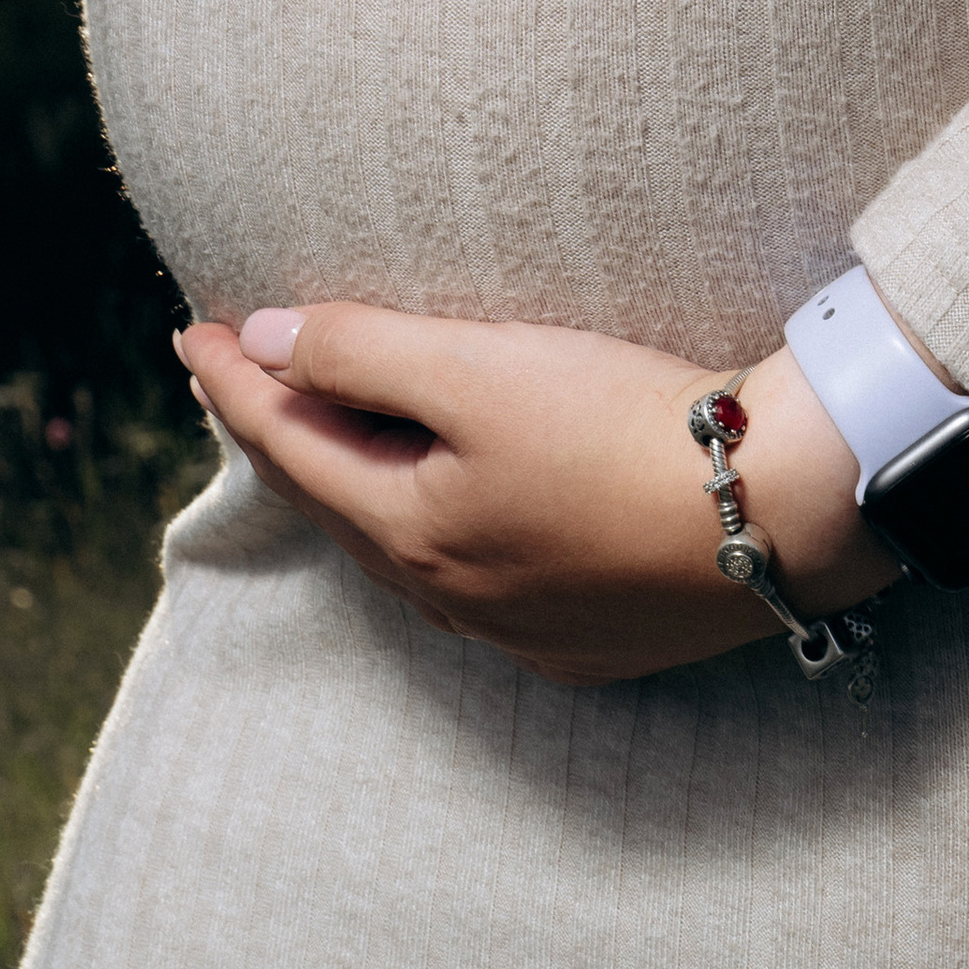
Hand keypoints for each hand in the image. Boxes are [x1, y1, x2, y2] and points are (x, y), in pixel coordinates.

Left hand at [175, 305, 900, 687]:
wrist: (779, 509)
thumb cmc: (623, 428)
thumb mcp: (481, 368)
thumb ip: (362, 351)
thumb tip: (262, 339)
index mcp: (409, 535)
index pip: (288, 446)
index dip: (231, 382)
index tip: (190, 329)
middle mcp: (451, 600)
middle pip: (338, 505)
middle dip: (283, 433)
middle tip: (241, 374)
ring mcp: (522, 631)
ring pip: (404, 549)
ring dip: (358, 482)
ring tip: (332, 432)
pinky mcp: (589, 639)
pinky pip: (476, 580)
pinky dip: (434, 525)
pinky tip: (451, 506)